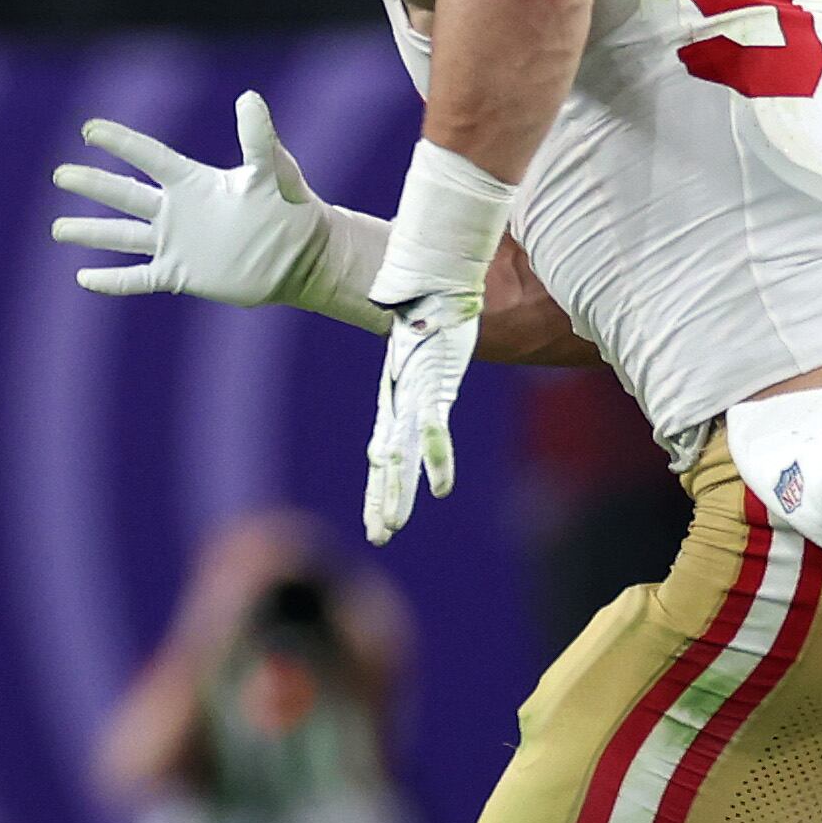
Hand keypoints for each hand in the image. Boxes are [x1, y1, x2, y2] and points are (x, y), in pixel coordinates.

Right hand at [52, 92, 357, 309]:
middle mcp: (178, 211)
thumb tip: (248, 97)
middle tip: (60, 174)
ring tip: (57, 228)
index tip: (89, 129)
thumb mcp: (274, 169)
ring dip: (90, 232)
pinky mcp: (181, 275)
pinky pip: (138, 278)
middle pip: (124, 195)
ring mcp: (176, 244)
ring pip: (122, 236)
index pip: (148, 157)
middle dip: (92, 184)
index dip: (120, 142)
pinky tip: (84, 278)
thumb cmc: (292, 208)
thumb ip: (257, 137)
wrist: (302, 256)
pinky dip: (111, 280)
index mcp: (193, 182)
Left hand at [365, 287, 480, 543]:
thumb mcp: (421, 351)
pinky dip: (438, 459)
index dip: (380, 490)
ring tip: (392, 526)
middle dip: (384, 501)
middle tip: (379, 537)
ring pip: (402, 455)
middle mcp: (401, 404)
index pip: (385, 455)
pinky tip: (442, 489)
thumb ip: (420, 370)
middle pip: (389, 463)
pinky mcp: (435, 387)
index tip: (379, 524)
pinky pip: (435, 430)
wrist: (434, 284)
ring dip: (399, 492)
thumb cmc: (430, 314)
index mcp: (396, 400)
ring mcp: (416, 398)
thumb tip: (420, 375)